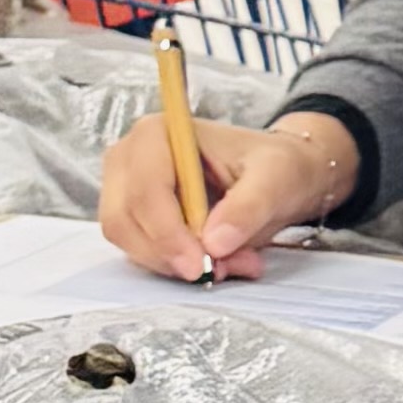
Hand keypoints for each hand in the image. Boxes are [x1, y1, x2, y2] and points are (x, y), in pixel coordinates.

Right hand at [101, 103, 356, 280]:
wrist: (276, 174)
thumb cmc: (273, 165)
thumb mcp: (275, 179)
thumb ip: (247, 208)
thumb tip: (214, 244)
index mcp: (158, 133)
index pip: (146, 189)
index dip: (167, 233)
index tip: (200, 264)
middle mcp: (130, 158)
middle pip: (126, 219)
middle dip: (172, 253)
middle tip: (221, 269)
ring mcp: (125, 188)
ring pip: (130, 241)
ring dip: (176, 263)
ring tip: (231, 261)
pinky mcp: (133, 217)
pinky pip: (140, 252)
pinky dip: (175, 264)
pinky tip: (216, 260)